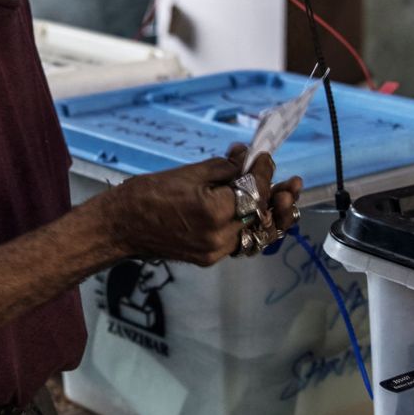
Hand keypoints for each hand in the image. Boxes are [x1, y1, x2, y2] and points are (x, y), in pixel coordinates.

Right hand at [100, 145, 303, 266]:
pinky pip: (240, 242)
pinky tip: (257, 212)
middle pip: (262, 217)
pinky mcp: (209, 258)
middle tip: (292, 183)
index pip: (255, 190)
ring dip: (272, 216)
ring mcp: (215, 251)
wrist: (121, 226)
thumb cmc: (148, 194)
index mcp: (214, 212)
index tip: (265, 157)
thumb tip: (247, 157)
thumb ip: (224, 167)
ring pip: (256, 234)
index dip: (265, 171)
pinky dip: (251, 226)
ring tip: (285, 199)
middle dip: (279, 198)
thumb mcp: (189, 172)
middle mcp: (219, 237)